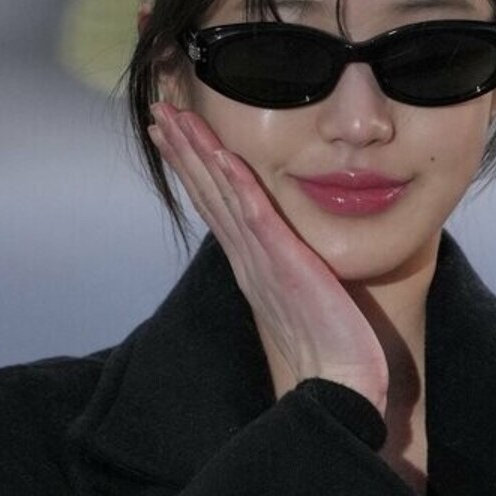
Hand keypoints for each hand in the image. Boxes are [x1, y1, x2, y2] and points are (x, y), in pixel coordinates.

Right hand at [148, 103, 389, 412]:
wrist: (337, 384)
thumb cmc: (330, 348)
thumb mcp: (302, 295)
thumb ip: (289, 266)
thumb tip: (288, 252)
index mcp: (250, 262)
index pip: (214, 203)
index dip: (192, 166)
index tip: (171, 133)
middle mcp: (246, 256)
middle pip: (206, 191)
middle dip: (181, 148)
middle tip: (159, 110)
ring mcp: (260, 258)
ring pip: (219, 194)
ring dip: (195, 153)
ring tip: (173, 117)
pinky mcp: (282, 263)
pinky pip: (254, 215)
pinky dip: (235, 184)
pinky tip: (221, 154)